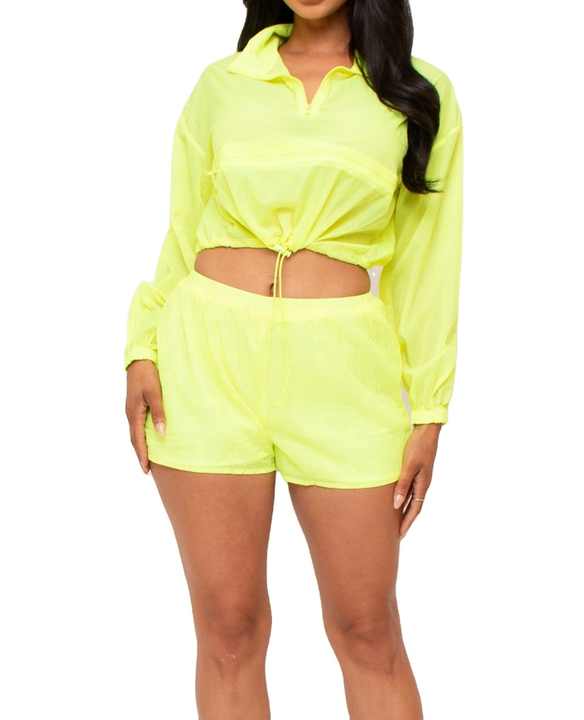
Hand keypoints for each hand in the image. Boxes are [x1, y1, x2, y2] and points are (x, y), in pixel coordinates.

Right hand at [125, 359, 165, 472]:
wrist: (139, 360)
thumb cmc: (148, 375)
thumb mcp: (155, 393)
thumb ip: (159, 413)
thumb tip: (162, 433)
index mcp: (134, 413)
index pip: (138, 440)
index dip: (142, 455)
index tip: (146, 469)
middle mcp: (131, 414)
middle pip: (134, 439)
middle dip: (140, 454)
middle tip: (146, 469)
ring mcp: (132, 410)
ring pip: (135, 433)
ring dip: (140, 446)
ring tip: (147, 458)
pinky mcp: (135, 405)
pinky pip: (137, 425)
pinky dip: (141, 436)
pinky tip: (148, 437)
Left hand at [393, 423, 441, 537]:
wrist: (426, 430)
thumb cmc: (418, 447)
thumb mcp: (409, 466)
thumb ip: (403, 485)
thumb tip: (397, 505)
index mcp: (423, 484)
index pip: (415, 509)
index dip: (407, 522)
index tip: (400, 535)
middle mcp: (423, 483)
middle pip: (414, 506)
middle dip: (406, 520)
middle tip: (397, 533)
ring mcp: (420, 477)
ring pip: (412, 498)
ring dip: (405, 509)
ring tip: (395, 519)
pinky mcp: (416, 470)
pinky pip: (409, 488)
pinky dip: (404, 496)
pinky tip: (396, 498)